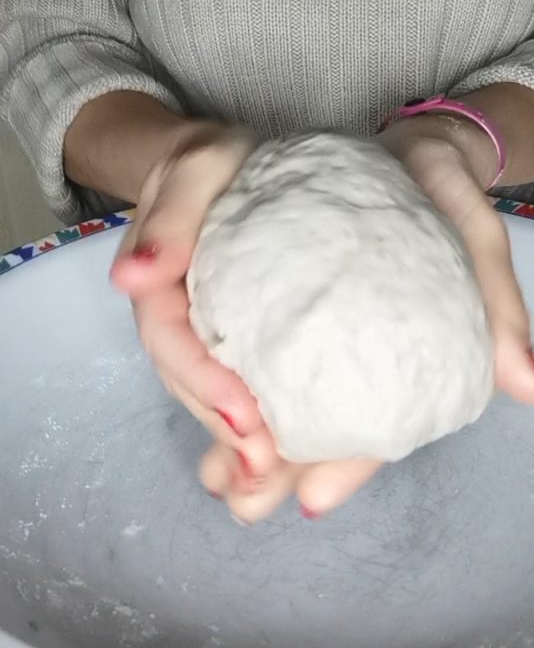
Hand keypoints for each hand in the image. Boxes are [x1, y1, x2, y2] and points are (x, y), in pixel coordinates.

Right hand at [110, 120, 278, 473]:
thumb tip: (132, 278)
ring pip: (217, 398)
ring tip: (272, 486)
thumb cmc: (215, 161)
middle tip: (267, 470)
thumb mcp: (196, 167)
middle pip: (194, 384)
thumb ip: (168, 217)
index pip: (172, 340)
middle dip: (226, 431)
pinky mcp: (244, 341)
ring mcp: (210, 335)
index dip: (204, 383)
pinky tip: (286, 468)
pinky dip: (261, 429)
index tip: (246, 417)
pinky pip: (248, 388)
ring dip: (240, 447)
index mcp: (162, 282)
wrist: (232, 164)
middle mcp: (182, 318)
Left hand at [199, 116, 533, 522]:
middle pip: (316, 425)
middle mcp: (352, 353)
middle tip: (244, 503)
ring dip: (242, 440)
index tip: (313, 500)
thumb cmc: (449, 199)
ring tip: (215, 478)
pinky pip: (249, 344)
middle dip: (279, 471)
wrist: (412, 151)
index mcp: (399, 357)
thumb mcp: (479, 245)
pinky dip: (226, 371)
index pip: (374, 426)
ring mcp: (314, 329)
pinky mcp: (279, 297)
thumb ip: (500, 312)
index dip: (348, 466)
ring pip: (277, 397)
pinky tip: (204, 398)